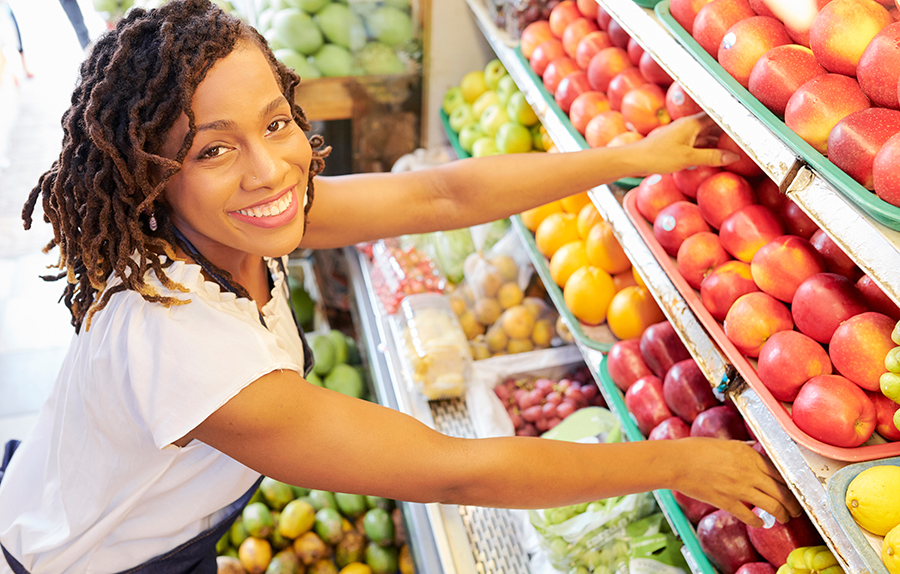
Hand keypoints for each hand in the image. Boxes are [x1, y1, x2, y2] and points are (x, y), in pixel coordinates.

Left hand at [626, 112, 740, 176]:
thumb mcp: (688, 158)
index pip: (718, 115)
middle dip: (729, 129)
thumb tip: (734, 157)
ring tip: (737, 145)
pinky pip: (698, 142)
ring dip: (719, 139)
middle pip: (714, 124)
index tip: (750, 117)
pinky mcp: (677, 143)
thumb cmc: (658, 156)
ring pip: (706, 134)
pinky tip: (716, 154)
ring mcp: (683, 134)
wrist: (633, 159)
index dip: (734, 116)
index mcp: (692, 123)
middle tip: (749, 135)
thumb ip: (711, 156)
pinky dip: (708, 147)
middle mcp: (689, 125)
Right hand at [668, 437, 802, 526]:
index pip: (780, 472)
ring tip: (785, 518)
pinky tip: (761, 523)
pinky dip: (758, 522)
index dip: (790, 483)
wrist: (677, 462)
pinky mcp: (727, 502)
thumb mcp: (725, 442)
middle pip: (781, 490)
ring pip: (772, 505)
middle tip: (796, 509)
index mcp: (749, 455)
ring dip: (782, 514)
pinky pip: (749, 516)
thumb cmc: (695, 449)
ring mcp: (739, 488)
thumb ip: (743, 447)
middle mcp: (748, 472)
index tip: (794, 489)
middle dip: (792, 503)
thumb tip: (754, 449)